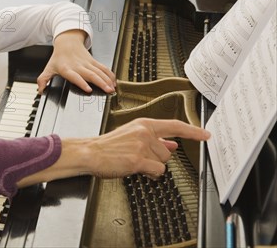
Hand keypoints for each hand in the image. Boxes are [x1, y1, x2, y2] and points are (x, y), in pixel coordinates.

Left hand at [37, 30, 115, 94]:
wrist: (67, 41)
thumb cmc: (59, 57)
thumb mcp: (49, 67)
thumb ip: (43, 79)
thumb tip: (40, 90)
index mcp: (67, 68)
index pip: (75, 76)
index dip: (82, 82)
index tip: (88, 89)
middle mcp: (78, 66)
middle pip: (91, 74)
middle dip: (100, 82)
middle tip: (107, 90)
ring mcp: (87, 63)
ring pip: (99, 71)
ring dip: (107, 80)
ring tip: (112, 88)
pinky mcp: (94, 61)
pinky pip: (103, 68)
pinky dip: (110, 74)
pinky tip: (114, 81)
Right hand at [77, 118, 209, 178]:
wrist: (90, 152)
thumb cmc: (108, 146)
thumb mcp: (131, 136)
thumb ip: (153, 140)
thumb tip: (171, 144)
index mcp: (143, 124)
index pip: (174, 125)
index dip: (193, 131)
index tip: (206, 135)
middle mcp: (144, 133)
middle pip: (168, 151)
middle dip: (158, 158)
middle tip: (139, 157)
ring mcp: (142, 145)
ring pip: (163, 161)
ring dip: (152, 166)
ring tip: (134, 162)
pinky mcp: (138, 159)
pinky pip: (157, 170)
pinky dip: (150, 173)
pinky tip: (137, 169)